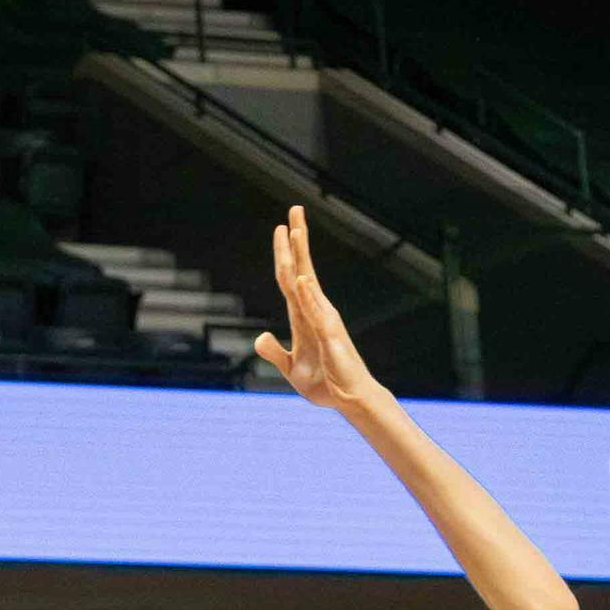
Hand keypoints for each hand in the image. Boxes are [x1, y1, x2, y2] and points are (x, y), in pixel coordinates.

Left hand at [254, 206, 381, 411]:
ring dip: (301, 256)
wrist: (348, 400)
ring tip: (296, 231)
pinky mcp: (331, 337)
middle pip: (300, 269)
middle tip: (294, 209)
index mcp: (303, 317)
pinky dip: (307, 296)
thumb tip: (261, 336)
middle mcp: (315, 311)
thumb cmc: (324, 383)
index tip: (281, 229)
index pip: (289, 279)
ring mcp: (324, 321)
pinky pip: (316, 313)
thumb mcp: (290, 368)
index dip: (283, 254)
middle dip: (296, 240)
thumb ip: (274, 352)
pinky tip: (299, 279)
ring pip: (309, 282)